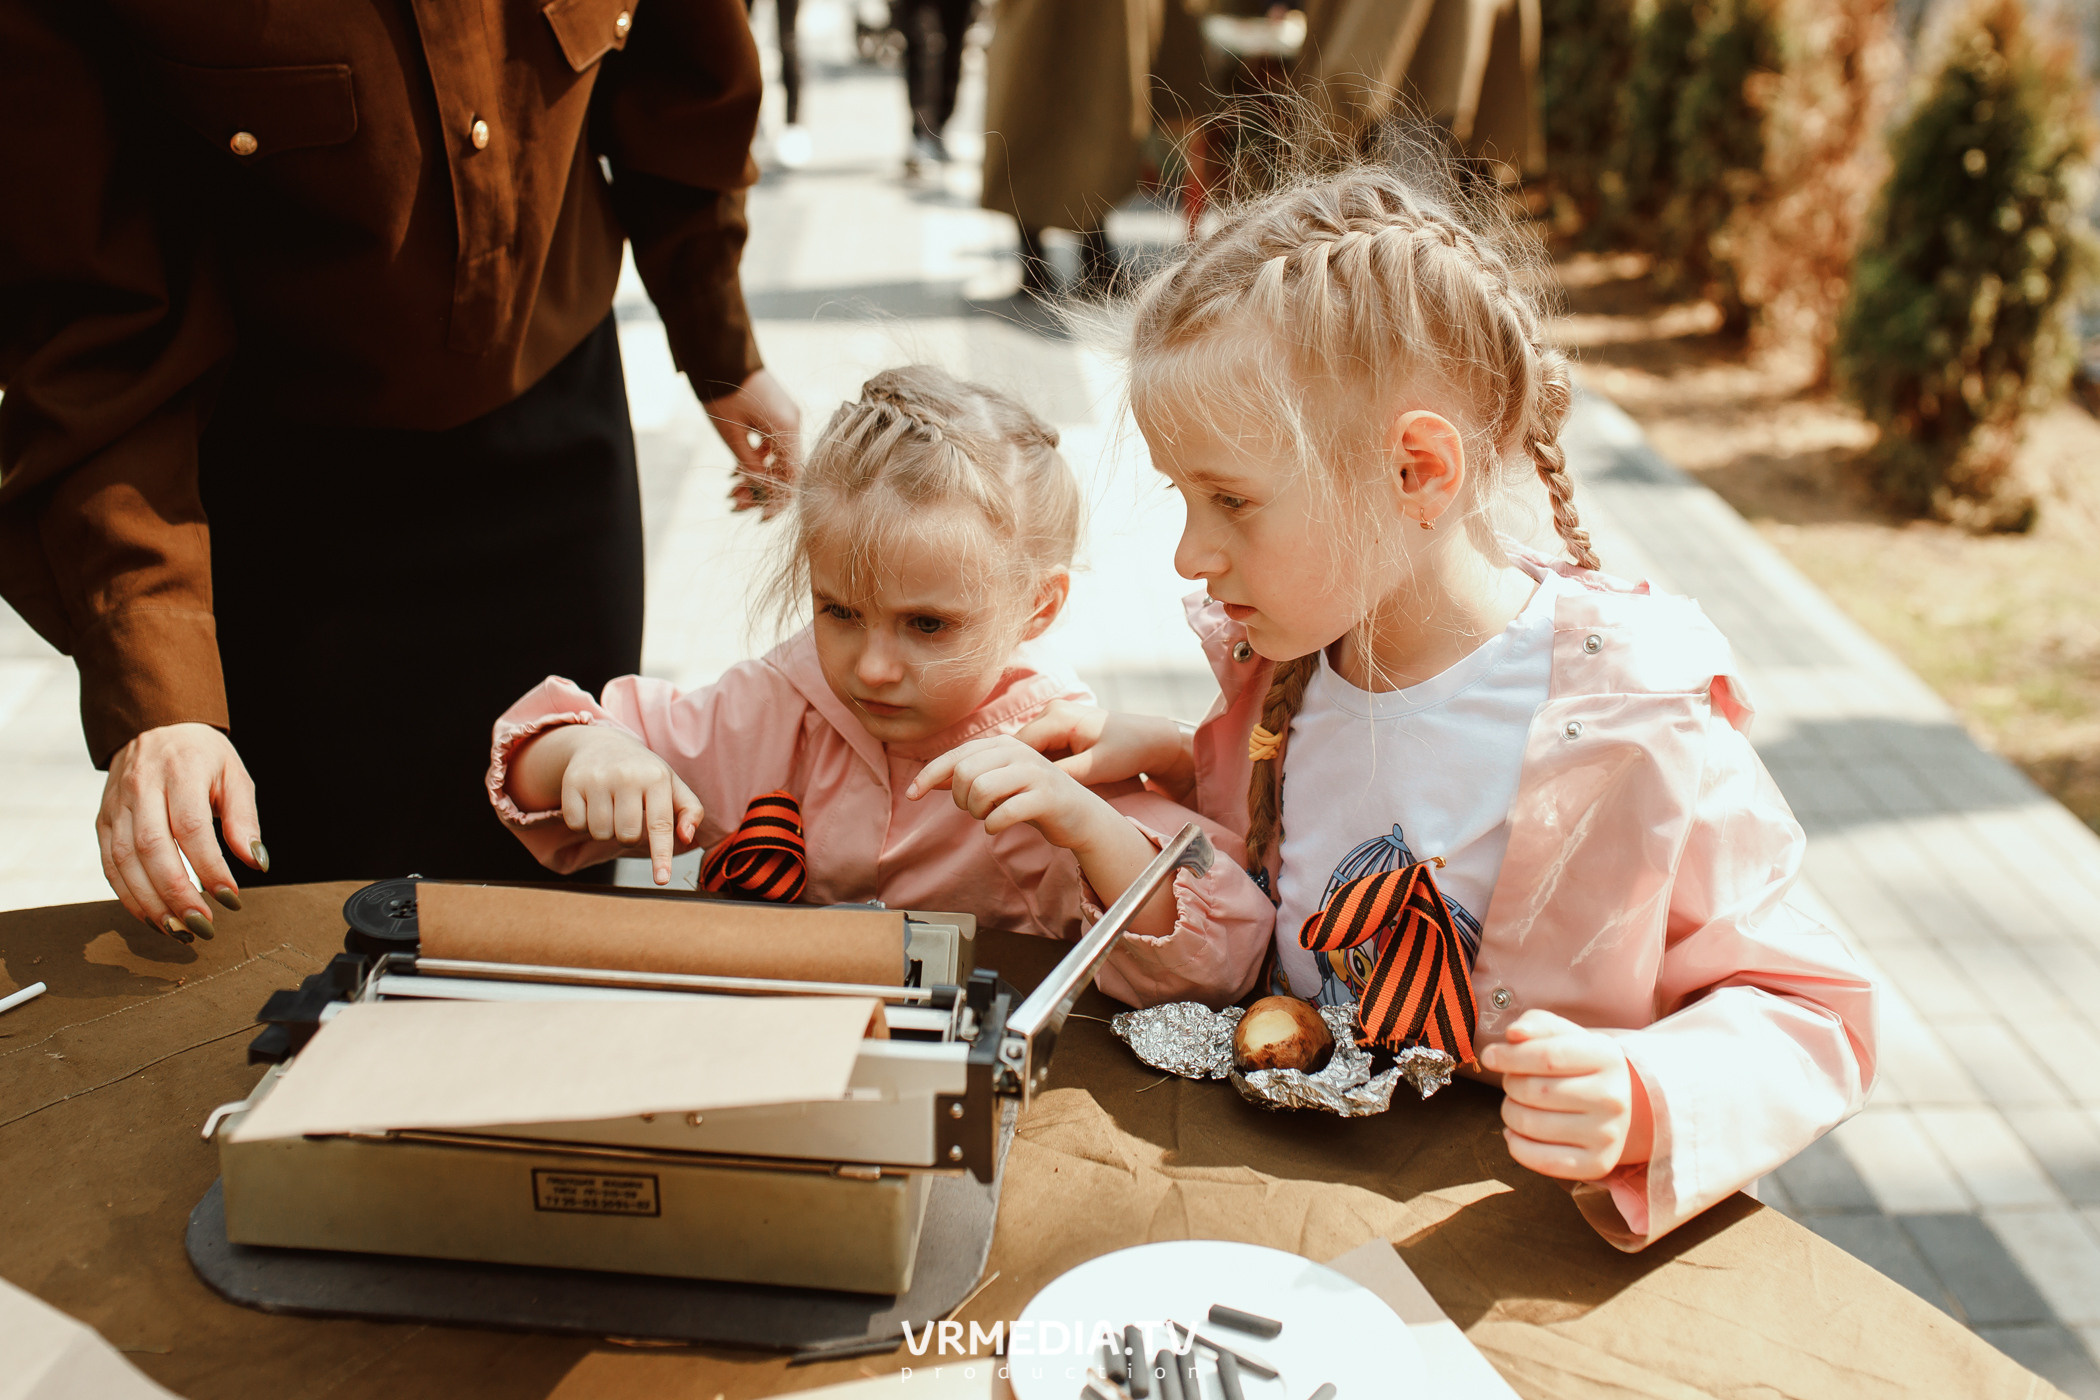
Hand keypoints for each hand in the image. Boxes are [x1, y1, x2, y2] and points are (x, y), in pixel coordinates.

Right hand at [98, 723, 263, 942]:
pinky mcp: (103, 820)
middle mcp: (141, 788)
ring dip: (150, 903)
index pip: (191, 827)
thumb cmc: (202, 755)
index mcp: (180, 772)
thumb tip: (257, 862)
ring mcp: (117, 806)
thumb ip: (244, 819)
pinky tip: (154, 916)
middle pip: (152, 848)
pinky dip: (129, 896)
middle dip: (177, 893)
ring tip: (179, 931)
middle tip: (202, 925)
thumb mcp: (235, 775)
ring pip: (123, 861)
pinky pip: (109, 864)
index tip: (231, 898)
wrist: (154, 726)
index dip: (209, 866)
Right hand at [553, 727, 705, 884]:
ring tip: (611, 807)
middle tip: (629, 814)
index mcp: (656, 778)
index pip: (660, 824)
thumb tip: (686, 837)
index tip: (661, 879)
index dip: (661, 855)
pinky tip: (592, 804)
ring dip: (606, 830)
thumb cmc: (644, 772)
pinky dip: (584, 823)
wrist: (602, 743)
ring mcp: (597, 778)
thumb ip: (690, 811)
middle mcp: (627, 776)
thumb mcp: (672, 785)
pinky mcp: (572, 782)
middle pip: (627, 836)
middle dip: (629, 835)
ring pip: (600, 833)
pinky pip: (576, 825)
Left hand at [702, 368, 800, 517]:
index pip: (792, 476)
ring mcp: (786, 417)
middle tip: (734, 504)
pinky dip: (756, 459)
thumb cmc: (723, 392)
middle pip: (785, 469)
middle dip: (760, 490)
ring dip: (755, 476)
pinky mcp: (776, 414)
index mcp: (786, 428)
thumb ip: (749, 464)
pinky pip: (772, 445)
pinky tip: (735, 471)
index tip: (760, 517)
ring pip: (776, 459)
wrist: (720, 353)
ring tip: (730, 491)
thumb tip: (759, 491)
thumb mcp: (732, 435)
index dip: (778, 500)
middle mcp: (792, 423)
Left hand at [906, 735, 1121, 851]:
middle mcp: (1018, 751)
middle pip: (964, 774)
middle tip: (975, 809)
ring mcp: (1034, 772)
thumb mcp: (998, 782)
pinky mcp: (1046, 797)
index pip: (955, 756)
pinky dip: (993, 825)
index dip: (928, 775)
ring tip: (988, 816)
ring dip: (977, 812)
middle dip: (961, 799)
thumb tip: (925, 782)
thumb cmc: (1032, 798)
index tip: (911, 795)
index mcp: (1003, 744)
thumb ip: (967, 777)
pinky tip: (998, 826)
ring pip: (980, 791)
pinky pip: (1003, 813)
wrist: (1080, 815)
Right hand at [1013, 700, 1193, 798]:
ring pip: (1026, 748)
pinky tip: (1034, 784)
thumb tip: (1031, 787)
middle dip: (1012, 770)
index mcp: (1057, 717)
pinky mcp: (1059, 726)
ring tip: (1019, 793)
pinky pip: (1038, 747)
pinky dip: (1034, 765)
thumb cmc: (1126, 751)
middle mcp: (1052, 711)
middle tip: (1007, 798)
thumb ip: (1064, 775)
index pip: (1018, 746)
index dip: (1008, 771)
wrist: (1150, 739)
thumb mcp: (1095, 767)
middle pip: (1017, 746)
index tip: (1005, 796)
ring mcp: (1054, 716)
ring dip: (1023, 768)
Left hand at [1478, 1009, 1652, 1180]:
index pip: (1547, 1056)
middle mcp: (1613, 1097)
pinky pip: (1541, 1161)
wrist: (1615, 1101)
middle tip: (1513, 1082)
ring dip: (1510, 1112)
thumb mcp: (1563, 1035)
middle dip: (1510, 1084)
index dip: (1509, 1056)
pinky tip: (1517, 1132)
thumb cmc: (1578, 1063)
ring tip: (1519, 1104)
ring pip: (1530, 1124)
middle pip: (1534, 1091)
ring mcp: (1607, 1134)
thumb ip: (1536, 1024)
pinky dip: (1516, 1145)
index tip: (1489, 1057)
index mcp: (1606, 1057)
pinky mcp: (1598, 1164)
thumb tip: (1513, 1034)